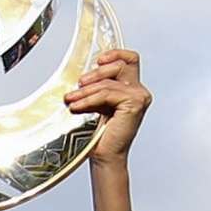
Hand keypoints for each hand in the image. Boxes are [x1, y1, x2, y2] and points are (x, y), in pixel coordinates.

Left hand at [70, 47, 148, 163]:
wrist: (104, 156)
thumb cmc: (99, 133)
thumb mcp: (96, 102)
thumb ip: (97, 85)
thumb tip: (82, 73)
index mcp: (132, 88)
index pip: (129, 59)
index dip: (115, 54)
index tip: (98, 60)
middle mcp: (139, 91)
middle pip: (119, 65)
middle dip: (95, 73)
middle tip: (78, 85)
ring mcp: (140, 97)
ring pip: (109, 82)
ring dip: (86, 91)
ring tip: (71, 99)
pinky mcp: (135, 103)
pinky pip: (108, 93)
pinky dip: (89, 99)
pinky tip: (77, 106)